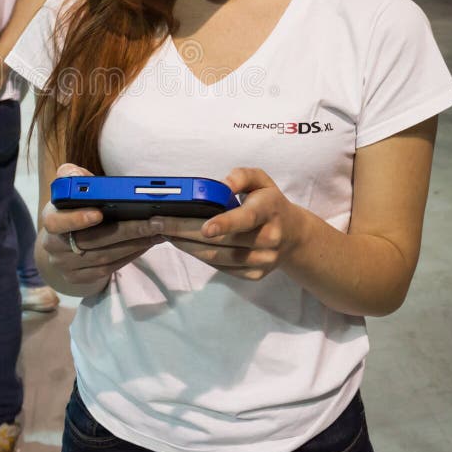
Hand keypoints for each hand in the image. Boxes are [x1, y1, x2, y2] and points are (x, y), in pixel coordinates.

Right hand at [40, 164, 163, 285]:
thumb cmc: (72, 207)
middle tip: (154, 221)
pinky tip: (147, 243)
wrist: (61, 241)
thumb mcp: (68, 187)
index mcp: (50, 219)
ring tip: (158, 231)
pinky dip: (130, 255)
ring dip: (135, 244)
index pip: (55, 222)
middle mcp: (54, 245)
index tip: (99, 213)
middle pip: (92, 241)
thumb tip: (77, 176)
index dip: (76, 219)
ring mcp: (65, 265)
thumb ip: (71, 176)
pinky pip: (108, 269)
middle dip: (126, 230)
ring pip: (104, 257)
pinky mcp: (79, 278)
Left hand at [153, 168, 305, 279]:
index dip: (226, 223)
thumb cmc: (268, 202)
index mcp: (270, 210)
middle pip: (224, 240)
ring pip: (218, 257)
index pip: (247, 219)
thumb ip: (241, 176)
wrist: (293, 235)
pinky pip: (221, 267)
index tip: (205, 227)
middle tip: (159, 223)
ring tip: (165, 232)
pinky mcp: (254, 275)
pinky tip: (184, 243)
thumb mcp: (260, 180)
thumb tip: (222, 185)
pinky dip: (200, 255)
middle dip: (186, 232)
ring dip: (187, 246)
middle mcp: (269, 238)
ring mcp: (263, 260)